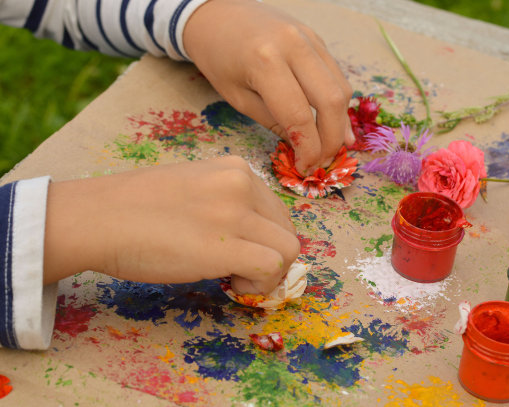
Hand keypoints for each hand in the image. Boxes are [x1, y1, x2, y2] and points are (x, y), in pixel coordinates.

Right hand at [43, 157, 299, 294]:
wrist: (96, 218)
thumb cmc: (134, 206)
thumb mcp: (193, 186)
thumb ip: (226, 202)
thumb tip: (251, 236)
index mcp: (234, 168)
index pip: (276, 209)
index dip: (263, 237)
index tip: (239, 250)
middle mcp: (242, 184)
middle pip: (287, 229)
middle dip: (270, 254)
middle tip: (236, 268)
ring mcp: (235, 213)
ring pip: (289, 249)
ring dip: (269, 272)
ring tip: (233, 277)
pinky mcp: (226, 246)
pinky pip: (273, 268)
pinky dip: (260, 285)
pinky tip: (231, 284)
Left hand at [183, 0, 354, 174]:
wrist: (218, 13)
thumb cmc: (219, 57)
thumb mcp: (237, 96)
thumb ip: (273, 121)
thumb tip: (303, 149)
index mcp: (265, 61)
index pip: (299, 117)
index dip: (308, 149)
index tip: (306, 168)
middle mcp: (294, 45)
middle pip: (330, 102)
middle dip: (331, 140)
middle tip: (324, 161)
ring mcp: (310, 39)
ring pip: (341, 88)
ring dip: (340, 123)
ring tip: (332, 146)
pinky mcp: (317, 38)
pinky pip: (336, 75)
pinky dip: (338, 102)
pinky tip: (334, 122)